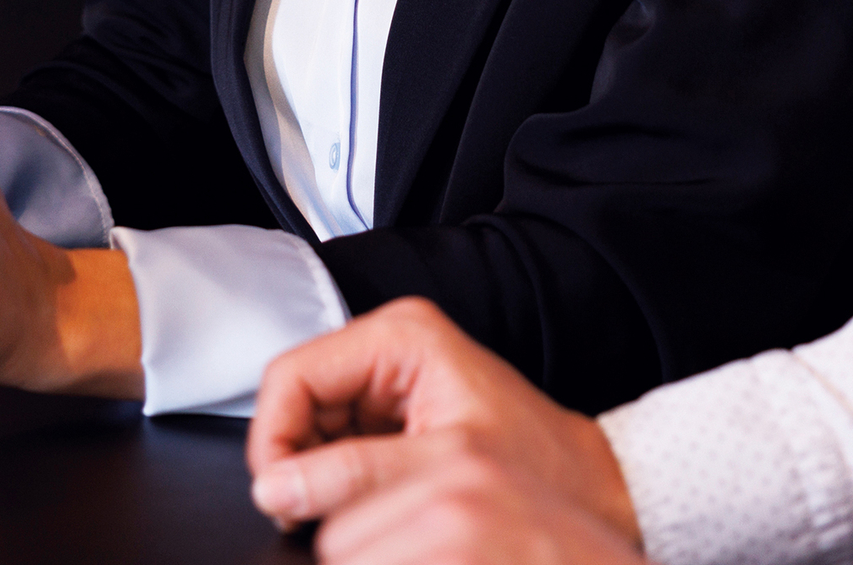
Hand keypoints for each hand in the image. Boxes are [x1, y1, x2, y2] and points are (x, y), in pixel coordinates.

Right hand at [247, 298, 638, 549]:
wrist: (579, 483)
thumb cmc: (534, 461)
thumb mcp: (441, 464)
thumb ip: (355, 473)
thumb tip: (278, 487)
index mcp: (400, 337)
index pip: (291, 376)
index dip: (273, 438)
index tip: (278, 495)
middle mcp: (388, 351)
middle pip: (294, 404)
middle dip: (293, 463)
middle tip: (307, 513)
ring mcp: (388, 384)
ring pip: (308, 433)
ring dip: (313, 479)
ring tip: (342, 513)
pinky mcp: (391, 419)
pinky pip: (333, 451)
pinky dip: (333, 486)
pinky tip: (359, 507)